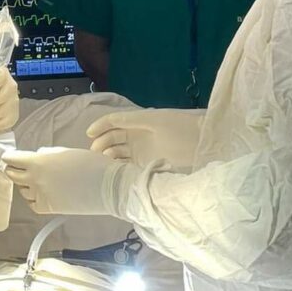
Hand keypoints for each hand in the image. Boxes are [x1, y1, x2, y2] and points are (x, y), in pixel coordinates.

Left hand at [3, 146, 127, 215]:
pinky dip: (33, 198)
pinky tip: (40, 193)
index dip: (8, 157)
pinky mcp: (48, 209)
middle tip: (16, 168)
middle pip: (12, 175)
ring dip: (24, 184)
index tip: (8, 157)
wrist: (107, 187)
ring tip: (34, 180)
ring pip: (22, 190)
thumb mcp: (66, 152)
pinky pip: (32, 204)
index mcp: (38, 161)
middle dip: (12, 170)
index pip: (11, 159)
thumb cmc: (91, 165)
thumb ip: (47, 154)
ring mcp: (40, 195)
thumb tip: (37, 156)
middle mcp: (35, 179)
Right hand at [87, 109, 204, 170]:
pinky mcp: (147, 163)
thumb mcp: (153, 120)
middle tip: (95, 154)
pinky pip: (127, 164)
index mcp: (137, 120)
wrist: (202, 141)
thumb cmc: (179, 126)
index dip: (100, 126)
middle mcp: (136, 135)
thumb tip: (109, 122)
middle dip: (101, 143)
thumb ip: (131, 120)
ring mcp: (141, 150)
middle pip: (112, 138)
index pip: (113, 121)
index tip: (89, 134)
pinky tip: (113, 170)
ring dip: (108, 156)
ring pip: (117, 152)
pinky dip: (118, 166)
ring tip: (102, 163)